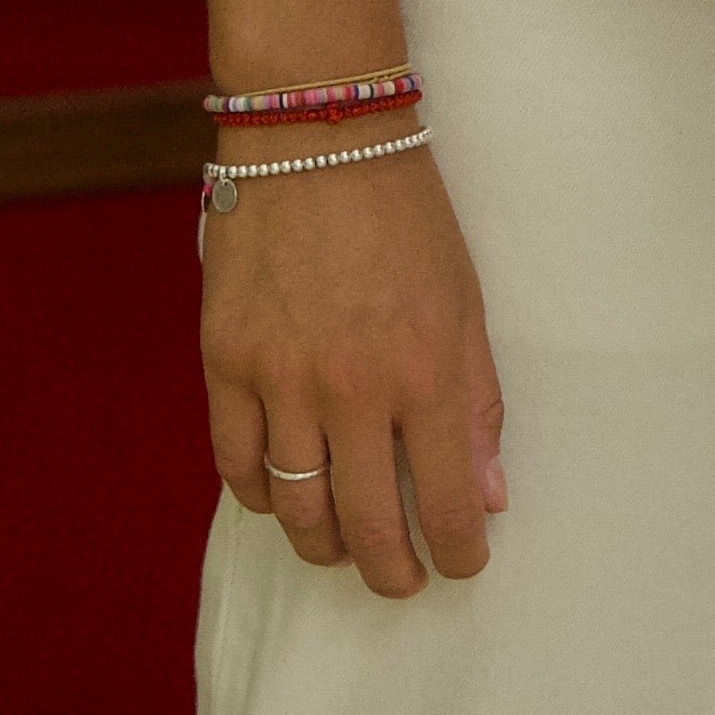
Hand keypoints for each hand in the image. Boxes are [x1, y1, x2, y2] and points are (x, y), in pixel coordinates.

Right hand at [202, 143, 506, 599]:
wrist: (316, 134)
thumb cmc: (404, 211)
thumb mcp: (464, 296)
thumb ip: (476, 399)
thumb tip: (489, 494)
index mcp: (424, 368)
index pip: (446, 499)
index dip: (459, 548)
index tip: (464, 564)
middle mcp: (351, 386)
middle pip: (365, 524)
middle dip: (390, 570)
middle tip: (402, 579)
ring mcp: (280, 377)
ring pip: (296, 507)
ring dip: (324, 544)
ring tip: (345, 546)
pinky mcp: (225, 360)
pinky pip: (238, 464)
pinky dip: (260, 495)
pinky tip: (284, 495)